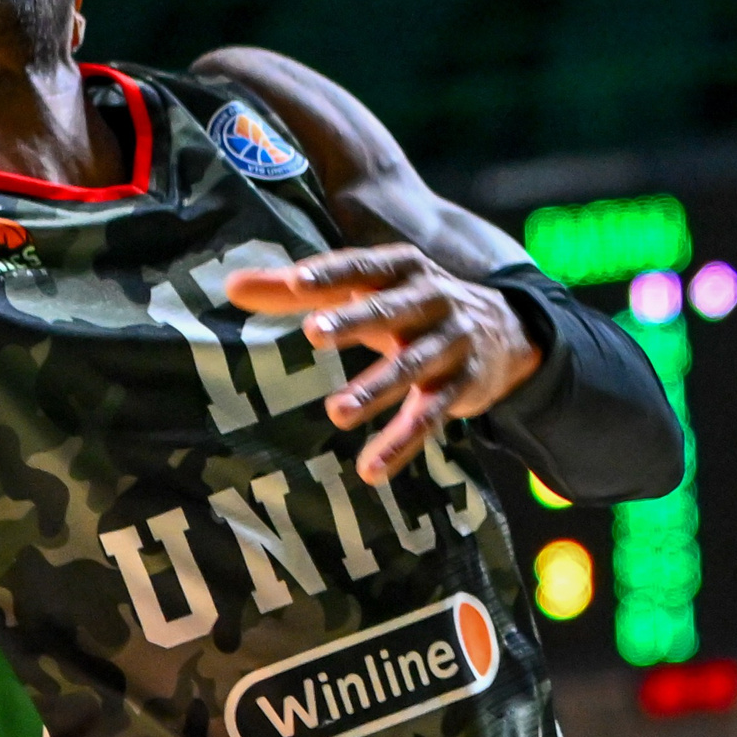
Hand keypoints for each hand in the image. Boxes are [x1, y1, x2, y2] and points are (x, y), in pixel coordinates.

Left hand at [228, 246, 542, 483]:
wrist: (506, 330)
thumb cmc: (407, 304)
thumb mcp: (362, 290)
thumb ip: (295, 290)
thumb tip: (230, 286)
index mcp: (400, 269)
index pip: (361, 266)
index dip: (330, 273)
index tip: (296, 282)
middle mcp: (430, 300)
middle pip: (388, 310)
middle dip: (353, 319)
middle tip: (312, 331)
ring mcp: (449, 343)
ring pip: (411, 367)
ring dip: (375, 389)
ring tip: (336, 414)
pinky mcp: (462, 386)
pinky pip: (430, 416)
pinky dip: (402, 443)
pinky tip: (372, 470)